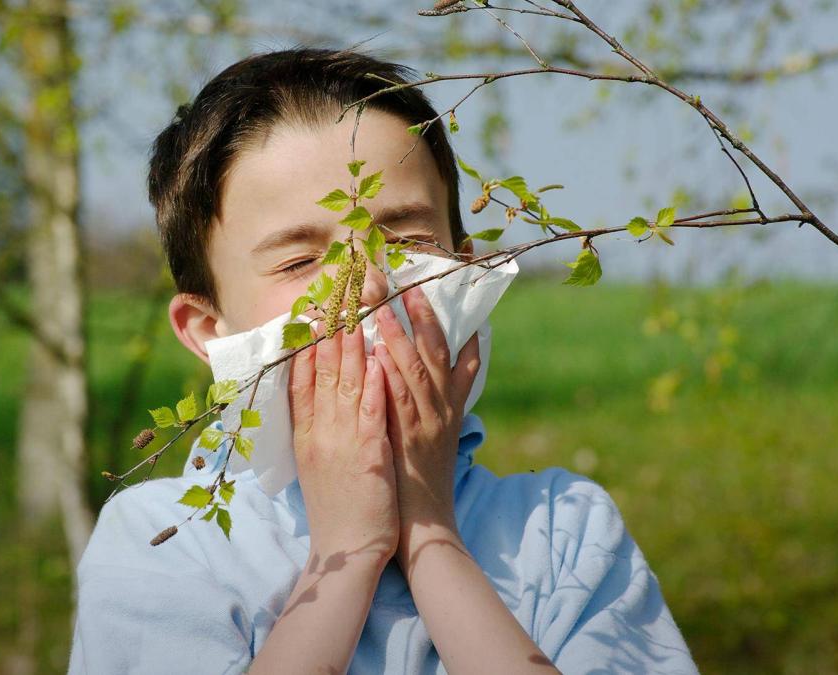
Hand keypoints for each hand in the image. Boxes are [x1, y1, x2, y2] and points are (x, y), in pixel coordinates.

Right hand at [288, 322, 398, 562]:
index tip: (310, 312)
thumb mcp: (315, 463)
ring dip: (352, 345)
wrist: (345, 552)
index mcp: (305, 435)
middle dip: (329, 330)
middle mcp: (319, 433)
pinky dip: (374, 384)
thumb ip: (316, 427)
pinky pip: (371, 413)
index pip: (300, 379)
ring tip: (357, 311)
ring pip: (346, 384)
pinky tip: (379, 358)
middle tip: (336, 295)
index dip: (304, 342)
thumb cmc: (336, 508)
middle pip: (322, 372)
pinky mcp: (368, 455)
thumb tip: (319, 394)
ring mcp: (342, 442)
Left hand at [372, 285, 480, 555]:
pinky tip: (377, 349)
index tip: (437, 292)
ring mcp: (428, 421)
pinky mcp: (409, 437)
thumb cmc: (420, 482)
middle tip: (405, 283)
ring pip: (417, 367)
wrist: (424, 525)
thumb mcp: (432, 438)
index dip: (450, 322)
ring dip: (400, 333)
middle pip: (437, 351)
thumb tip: (411, 375)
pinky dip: (389, 370)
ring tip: (384, 303)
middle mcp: (444, 409)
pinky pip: (399, 397)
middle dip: (421, 314)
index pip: (460, 358)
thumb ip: (427, 405)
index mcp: (451, 407)